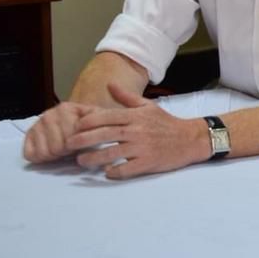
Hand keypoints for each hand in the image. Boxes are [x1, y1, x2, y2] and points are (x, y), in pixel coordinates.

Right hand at [23, 102, 99, 163]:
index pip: (70, 138)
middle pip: (57, 148)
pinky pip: (30, 155)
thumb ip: (102, 125)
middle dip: (67, 152)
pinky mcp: (28, 135)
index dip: (79, 146)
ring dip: (55, 155)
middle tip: (72, 148)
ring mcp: (36, 124)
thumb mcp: (100, 122)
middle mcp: (48, 114)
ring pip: (45, 152)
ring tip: (63, 149)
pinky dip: (41, 158)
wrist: (75, 124)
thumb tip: (99, 137)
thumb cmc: (90, 126)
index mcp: (66, 108)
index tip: (83, 143)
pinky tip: (50, 152)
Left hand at [67, 82, 208, 179]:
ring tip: (81, 162)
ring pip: (111, 154)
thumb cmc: (166, 123)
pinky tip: (106, 172)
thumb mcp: (148, 106)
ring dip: (93, 159)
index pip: (105, 117)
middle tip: (68, 145)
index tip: (74, 127)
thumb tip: (109, 85)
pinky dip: (113, 171)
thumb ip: (126, 97)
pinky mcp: (148, 162)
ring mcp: (142, 147)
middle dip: (82, 140)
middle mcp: (136, 130)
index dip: (86, 122)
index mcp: (134, 116)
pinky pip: (126, 169)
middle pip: (103, 135)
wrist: (190, 139)